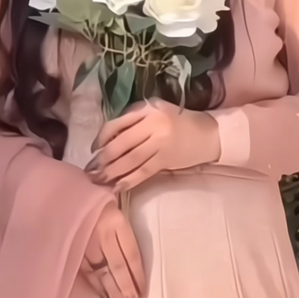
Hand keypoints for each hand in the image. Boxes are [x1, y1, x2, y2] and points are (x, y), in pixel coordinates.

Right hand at [79, 204, 145, 297]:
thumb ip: (124, 236)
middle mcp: (101, 234)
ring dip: (114, 295)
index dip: (138, 277)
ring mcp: (85, 244)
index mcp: (116, 221)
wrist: (65, 193)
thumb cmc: (97, 201)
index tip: (144, 295)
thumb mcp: (116, 210)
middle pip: (118, 269)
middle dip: (127, 293)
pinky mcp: (73, 251)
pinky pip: (88, 274)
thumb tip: (135, 271)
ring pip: (102, 275)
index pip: (131, 255)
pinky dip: (98, 289)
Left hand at [89, 100, 219, 193]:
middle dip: (103, 159)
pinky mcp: (166, 160)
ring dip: (112, 172)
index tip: (92, 149)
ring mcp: (160, 143)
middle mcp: (153, 125)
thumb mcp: (156, 110)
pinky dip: (129, 181)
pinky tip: (117, 187)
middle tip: (90, 171)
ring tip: (99, 181)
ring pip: (130, 160)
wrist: (208, 134)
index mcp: (147, 109)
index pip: (117, 124)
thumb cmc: (179, 121)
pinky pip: (143, 172)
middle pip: (121, 144)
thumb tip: (109, 138)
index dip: (101, 138)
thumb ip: (134, 119)